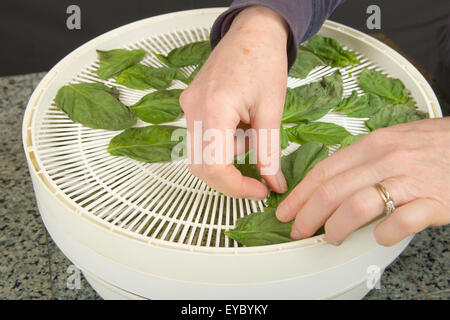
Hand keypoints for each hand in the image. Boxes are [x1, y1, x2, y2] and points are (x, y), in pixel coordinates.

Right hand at [180, 6, 288, 198]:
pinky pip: (201, 138)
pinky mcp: (190, 104)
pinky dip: (222, 144)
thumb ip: (270, 151)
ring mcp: (188, 107)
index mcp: (214, 109)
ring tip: (252, 135)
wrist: (252, 31)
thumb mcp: (272, 109)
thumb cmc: (265, 61)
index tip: (260, 191)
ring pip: (199, 155)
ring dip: (227, 160)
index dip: (237, 187)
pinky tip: (241, 126)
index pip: (214, 166)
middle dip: (230, 181)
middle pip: (200, 166)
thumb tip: (273, 183)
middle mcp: (193, 109)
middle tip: (257, 183)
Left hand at [276, 118, 449, 245]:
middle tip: (297, 230)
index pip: (324, 171)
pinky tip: (378, 237)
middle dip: (307, 215)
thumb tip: (330, 182)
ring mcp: (410, 180)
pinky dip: (383, 235)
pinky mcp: (433, 201)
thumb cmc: (436, 145)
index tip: (286, 209)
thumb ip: (362, 160)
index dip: (300, 194)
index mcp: (373, 145)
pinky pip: (400, 222)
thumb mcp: (393, 142)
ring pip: (357, 206)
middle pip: (332, 190)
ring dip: (336, 227)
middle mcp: (387, 159)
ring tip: (329, 238)